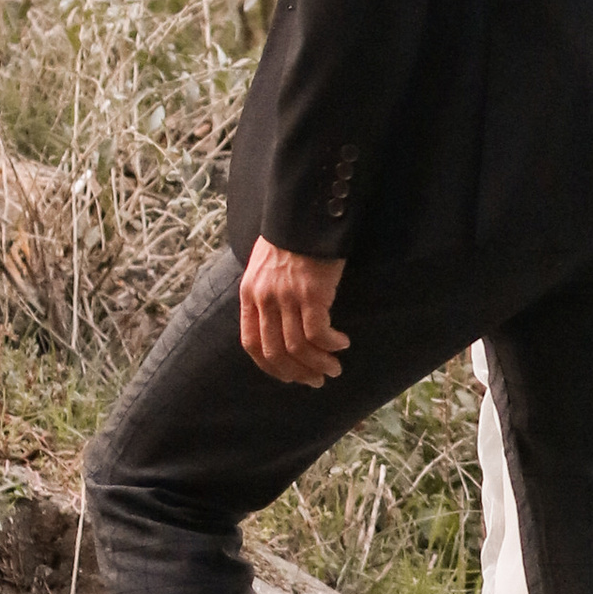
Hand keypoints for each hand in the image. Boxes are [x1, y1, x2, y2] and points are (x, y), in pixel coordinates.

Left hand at [239, 239, 348, 387]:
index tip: (290, 376)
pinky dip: (331, 344)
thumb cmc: (290, 238)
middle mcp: (264, 299)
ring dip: (318, 363)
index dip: (270, 366)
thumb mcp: (264, 266)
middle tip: (316, 380)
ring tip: (334, 368)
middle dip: (297, 372)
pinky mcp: (312, 292)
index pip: (252, 344)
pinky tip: (342, 344)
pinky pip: (318, 332)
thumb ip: (265, 293)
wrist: (305, 213)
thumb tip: (277, 321)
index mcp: (249, 294)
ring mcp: (287, 296)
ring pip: (298, 347)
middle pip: (275, 351)